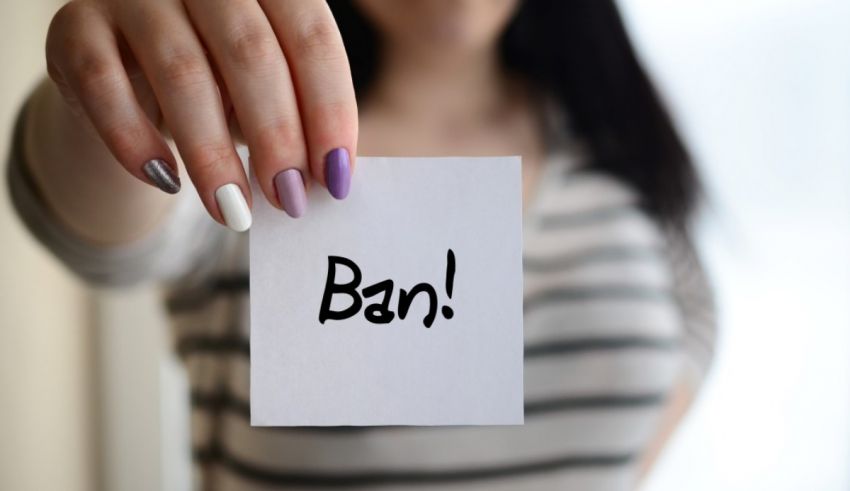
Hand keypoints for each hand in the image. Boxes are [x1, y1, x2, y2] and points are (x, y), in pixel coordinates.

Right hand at [45, 0, 356, 229]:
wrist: (128, 71)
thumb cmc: (219, 81)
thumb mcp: (265, 88)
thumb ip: (298, 116)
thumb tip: (333, 176)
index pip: (311, 37)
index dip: (329, 110)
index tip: (337, 177)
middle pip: (250, 54)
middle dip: (277, 137)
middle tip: (290, 200)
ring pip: (182, 74)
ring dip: (213, 155)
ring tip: (235, 212)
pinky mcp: (75, 26)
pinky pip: (103, 85)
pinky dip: (136, 141)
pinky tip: (167, 182)